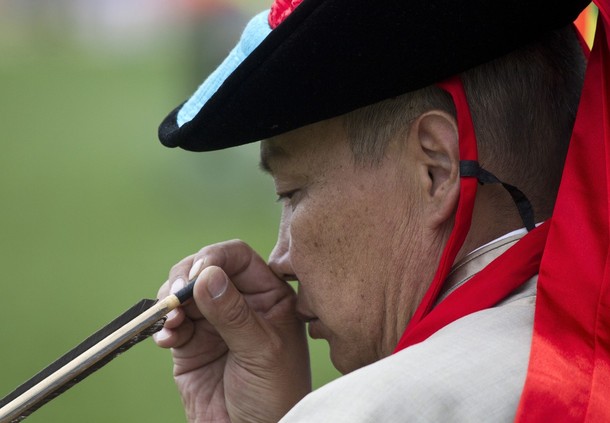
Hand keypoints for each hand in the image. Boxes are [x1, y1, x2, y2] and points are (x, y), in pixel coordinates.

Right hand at [154, 240, 310, 422]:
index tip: (197, 273)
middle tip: (175, 293)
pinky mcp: (191, 343)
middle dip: (186, 276)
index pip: (239, 257)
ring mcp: (213, 322)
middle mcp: (240, 303)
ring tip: (171, 319)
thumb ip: (233, 313)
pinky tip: (167, 339)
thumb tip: (205, 274)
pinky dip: (163, 326)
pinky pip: (171, 323)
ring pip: (183, 293)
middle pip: (205, 268)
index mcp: (268, 296)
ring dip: (170, 301)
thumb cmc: (274, 394)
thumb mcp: (261, 351)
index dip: (216, 256)